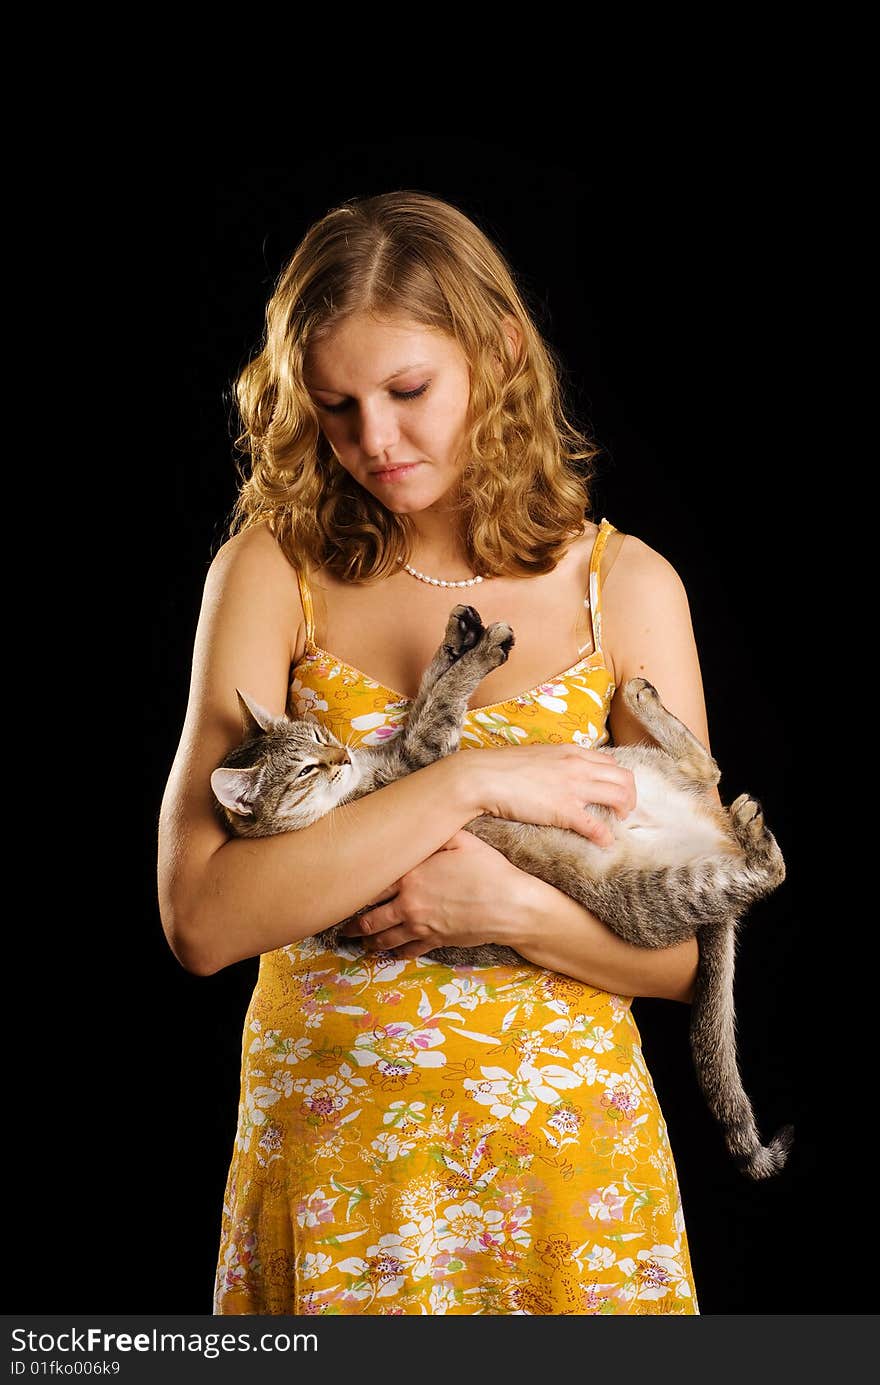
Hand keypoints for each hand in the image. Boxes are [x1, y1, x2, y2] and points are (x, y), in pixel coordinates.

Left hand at [338, 829, 530, 958]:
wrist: (510, 906)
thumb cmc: (488, 870)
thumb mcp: (462, 841)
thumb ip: (435, 835)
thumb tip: (418, 825)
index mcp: (410, 877)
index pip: (372, 885)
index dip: (354, 889)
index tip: (342, 889)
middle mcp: (409, 904)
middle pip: (370, 917)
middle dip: (352, 923)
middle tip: (339, 924)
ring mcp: (420, 926)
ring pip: (385, 938)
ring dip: (368, 941)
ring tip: (358, 941)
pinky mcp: (435, 941)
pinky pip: (408, 950)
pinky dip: (395, 953)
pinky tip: (390, 953)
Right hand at [465, 744, 635, 846]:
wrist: (482, 777)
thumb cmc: (501, 767)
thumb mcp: (535, 756)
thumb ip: (553, 763)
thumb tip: (556, 774)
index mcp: (571, 752)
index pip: (610, 762)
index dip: (617, 779)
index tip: (612, 792)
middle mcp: (578, 766)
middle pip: (624, 777)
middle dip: (630, 795)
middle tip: (623, 810)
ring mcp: (574, 788)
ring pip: (620, 796)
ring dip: (625, 811)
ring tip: (618, 822)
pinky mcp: (564, 810)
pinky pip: (595, 825)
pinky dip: (605, 836)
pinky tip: (604, 843)